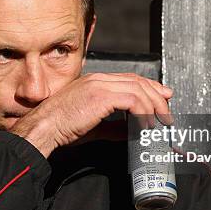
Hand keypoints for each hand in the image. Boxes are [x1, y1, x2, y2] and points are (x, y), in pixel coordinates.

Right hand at [10, 73, 172, 157]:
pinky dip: (143, 112)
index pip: (129, 79)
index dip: (150, 87)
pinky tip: (146, 125)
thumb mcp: (92, 126)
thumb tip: (132, 131)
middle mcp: (98, 79)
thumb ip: (113, 126)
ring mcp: (99, 85)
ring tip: (160, 123)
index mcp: (94, 82)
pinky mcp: (100, 96)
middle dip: (157, 96)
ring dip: (154, 106)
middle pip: (138, 81)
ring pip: (138, 89)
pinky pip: (132, 101)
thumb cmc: (60, 128)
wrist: (43, 128)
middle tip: (167, 113)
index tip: (163, 98)